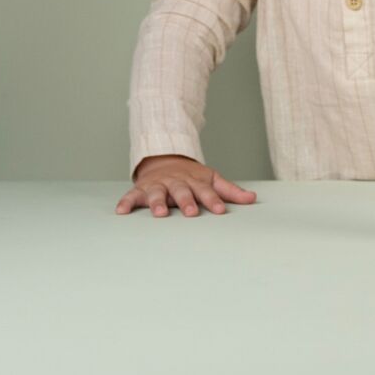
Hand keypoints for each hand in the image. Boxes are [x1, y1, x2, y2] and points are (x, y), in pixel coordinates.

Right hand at [115, 154, 256, 217]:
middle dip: (186, 202)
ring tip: (159, 214)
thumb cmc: (192, 176)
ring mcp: (158, 185)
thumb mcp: (212, 179)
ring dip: (157, 202)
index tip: (220, 210)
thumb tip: (253, 198)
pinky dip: (126, 202)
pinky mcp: (141, 189)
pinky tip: (121, 212)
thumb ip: (230, 191)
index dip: (213, 200)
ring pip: (158, 193)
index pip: (206, 191)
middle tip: (191, 213)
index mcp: (195, 181)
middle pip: (182, 192)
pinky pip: (132, 196)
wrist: (165, 160)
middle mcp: (176, 182)